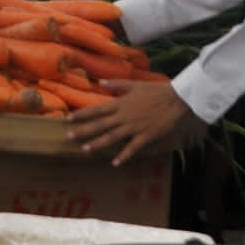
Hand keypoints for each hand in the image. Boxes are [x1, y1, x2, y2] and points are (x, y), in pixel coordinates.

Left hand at [68, 80, 198, 166]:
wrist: (175, 100)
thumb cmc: (155, 90)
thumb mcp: (134, 84)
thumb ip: (116, 84)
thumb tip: (100, 82)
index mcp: (120, 103)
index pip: (96, 109)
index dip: (82, 114)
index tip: (69, 118)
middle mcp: (123, 116)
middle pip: (99, 125)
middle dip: (83, 131)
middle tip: (68, 136)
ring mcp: (133, 127)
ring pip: (111, 137)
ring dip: (97, 144)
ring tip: (85, 150)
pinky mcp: (144, 136)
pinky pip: (131, 148)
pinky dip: (123, 156)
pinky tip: (115, 163)